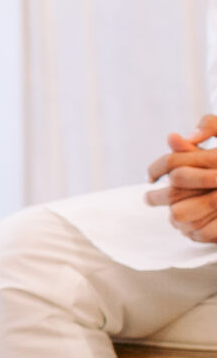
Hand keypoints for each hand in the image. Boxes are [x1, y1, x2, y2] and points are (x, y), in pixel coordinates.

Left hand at [146, 118, 216, 242]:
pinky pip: (204, 232)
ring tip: (171, 216)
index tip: (150, 177)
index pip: (174, 163)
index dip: (156, 169)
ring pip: (183, 215)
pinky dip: (194, 232)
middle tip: (148, 198)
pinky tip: (190, 229)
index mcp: (215, 159)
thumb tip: (173, 136)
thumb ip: (210, 125)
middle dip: (157, 197)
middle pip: (173, 193)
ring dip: (174, 217)